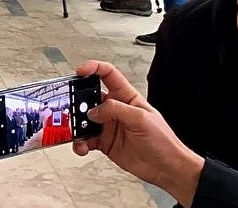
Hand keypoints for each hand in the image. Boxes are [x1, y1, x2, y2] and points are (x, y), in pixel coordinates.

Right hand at [71, 61, 203, 206]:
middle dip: (77, 100)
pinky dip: (80, 143)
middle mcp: (116, 110)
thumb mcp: (142, 119)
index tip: (80, 72)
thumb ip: (116, 110)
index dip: (94, 69)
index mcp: (127, 97)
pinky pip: (86, 139)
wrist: (167, 168)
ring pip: (84, 120)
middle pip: (90, 97)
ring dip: (76, 125)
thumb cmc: (164, 142)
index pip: (108, 75)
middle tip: (70, 106)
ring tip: (74, 130)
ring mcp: (109, 126)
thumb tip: (95, 110)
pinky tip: (82, 146)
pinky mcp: (104, 142)